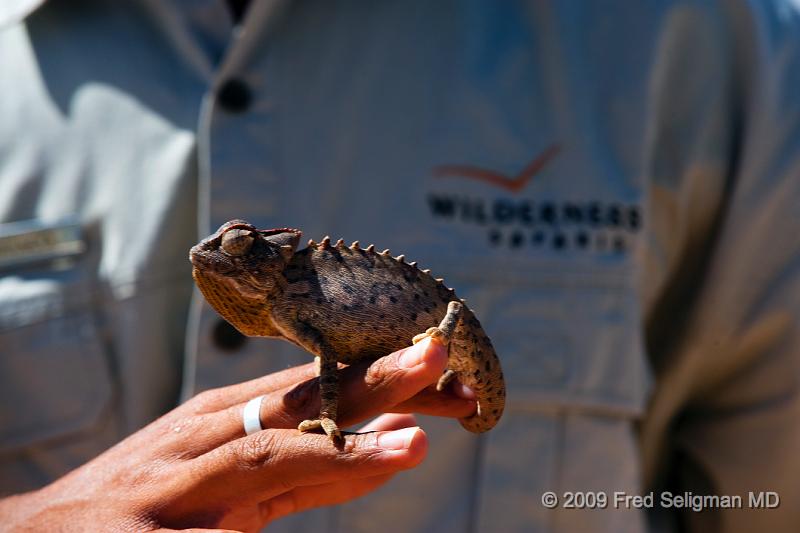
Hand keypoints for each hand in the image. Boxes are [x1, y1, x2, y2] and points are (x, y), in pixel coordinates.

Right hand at [0, 338, 474, 531]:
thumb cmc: (150, 497)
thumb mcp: (227, 466)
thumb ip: (309, 465)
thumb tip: (393, 437)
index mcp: (227, 417)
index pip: (318, 387)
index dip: (383, 376)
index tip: (447, 367)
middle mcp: (205, 439)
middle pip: (301, 406)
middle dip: (373, 382)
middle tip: (438, 361)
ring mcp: (176, 486)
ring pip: (266, 459)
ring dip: (340, 452)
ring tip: (412, 444)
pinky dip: (274, 510)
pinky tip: (328, 498)